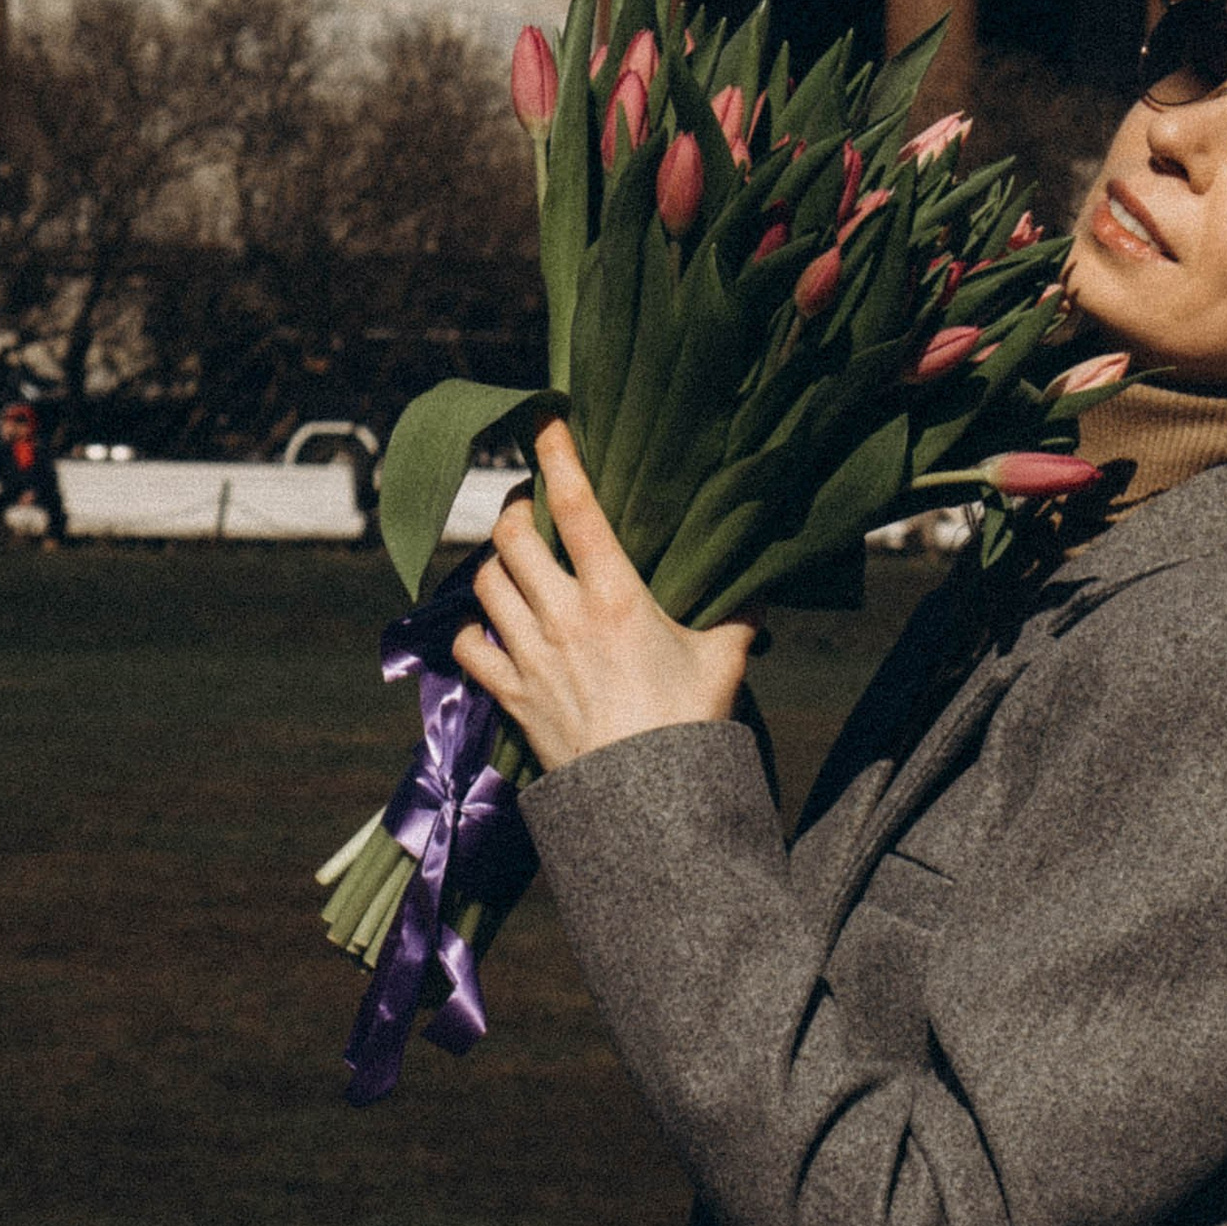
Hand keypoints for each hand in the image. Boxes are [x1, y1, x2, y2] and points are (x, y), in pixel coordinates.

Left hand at [455, 421, 756, 773]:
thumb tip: (758, 584)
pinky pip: (468, 648)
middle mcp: (563, 615)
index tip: (543, 423)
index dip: (556, 456)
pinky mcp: (510, 695)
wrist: (646, 802)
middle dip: (515, 511)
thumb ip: (739, 613)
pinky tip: (487, 629)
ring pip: (484, 584)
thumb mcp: (726, 660)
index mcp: (617, 595)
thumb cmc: (690, 726)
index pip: (577, 507)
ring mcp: (529, 655)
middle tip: (529, 508)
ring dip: (493, 565)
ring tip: (510, 561)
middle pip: (511, 537)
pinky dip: (471, 632)